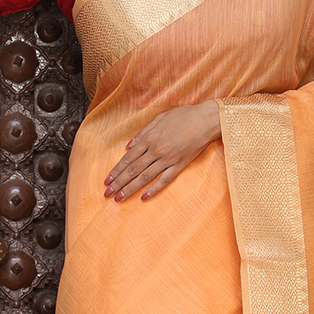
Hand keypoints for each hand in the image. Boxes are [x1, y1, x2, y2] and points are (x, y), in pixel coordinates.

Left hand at [105, 100, 220, 200]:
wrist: (206, 119)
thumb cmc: (183, 116)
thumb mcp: (159, 118)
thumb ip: (142, 133)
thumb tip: (128, 146)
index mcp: (149, 138)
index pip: (128, 158)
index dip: (116, 171)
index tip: (107, 180)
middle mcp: (155, 150)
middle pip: (133, 170)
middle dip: (118, 183)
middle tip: (107, 193)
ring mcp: (167, 159)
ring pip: (145, 177)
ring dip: (130, 188)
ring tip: (119, 198)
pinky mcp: (179, 165)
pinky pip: (164, 180)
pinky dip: (154, 189)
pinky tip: (144, 197)